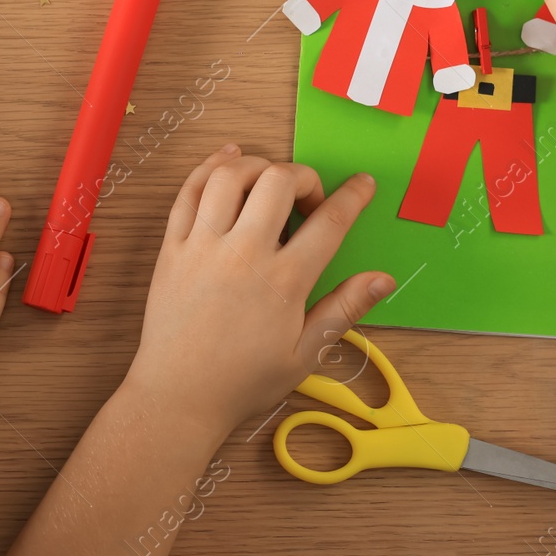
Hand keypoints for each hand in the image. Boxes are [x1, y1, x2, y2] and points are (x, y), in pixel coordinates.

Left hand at [123, 146, 394, 446]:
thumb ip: (345, 309)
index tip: (362, 184)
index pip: (329, 221)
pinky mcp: (172, 247)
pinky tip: (228, 160)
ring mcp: (202, 246)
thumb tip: (384, 278)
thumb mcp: (305, 354)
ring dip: (257, 167)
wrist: (179, 396)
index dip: (353, 195)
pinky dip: (210, 166)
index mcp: (283, 282)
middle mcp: (242, 255)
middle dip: (304, 177)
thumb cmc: (243, 381)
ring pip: (230, 175)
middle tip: (307, 200)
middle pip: (279, 180)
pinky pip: (189, 190)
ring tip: (268, 186)